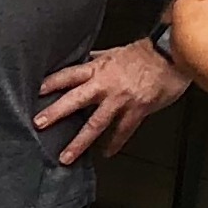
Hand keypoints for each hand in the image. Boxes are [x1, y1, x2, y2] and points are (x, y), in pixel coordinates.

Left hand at [34, 36, 186, 166]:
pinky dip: (114, 143)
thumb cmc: (144, 54)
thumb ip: (96, 59)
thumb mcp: (115, 52)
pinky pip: (122, 131)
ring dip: (79, 141)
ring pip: (95, 123)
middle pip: (75, 99)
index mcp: (98, 68)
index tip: (35, 92)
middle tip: (38, 124)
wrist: (172, 56)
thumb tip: (80, 59)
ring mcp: (121, 99)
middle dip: (56, 112)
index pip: (69, 75)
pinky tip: (105, 153)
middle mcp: (105, 84)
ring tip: (66, 156)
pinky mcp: (137, 110)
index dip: (51, 83)